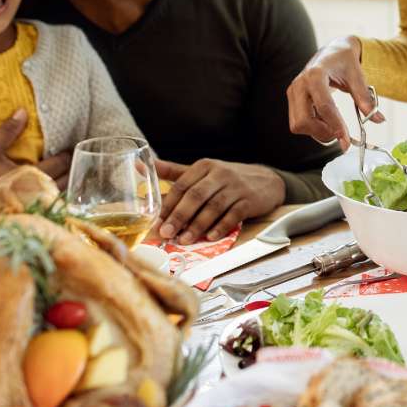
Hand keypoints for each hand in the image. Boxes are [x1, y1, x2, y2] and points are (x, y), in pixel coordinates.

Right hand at [0, 110, 71, 213]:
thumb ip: (6, 132)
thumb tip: (22, 112)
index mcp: (32, 174)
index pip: (60, 163)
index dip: (67, 155)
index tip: (69, 148)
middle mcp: (39, 191)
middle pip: (66, 179)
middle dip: (71, 168)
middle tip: (73, 159)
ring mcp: (36, 205)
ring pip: (62, 193)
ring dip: (67, 182)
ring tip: (67, 173)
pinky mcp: (31, 214)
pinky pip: (52, 205)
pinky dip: (57, 196)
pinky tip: (54, 190)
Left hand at [153, 159, 285, 244]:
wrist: (266, 180)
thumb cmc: (227, 179)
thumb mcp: (202, 171)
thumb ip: (172, 172)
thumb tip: (140, 166)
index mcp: (204, 166)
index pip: (182, 185)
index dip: (167, 205)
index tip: (156, 222)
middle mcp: (219, 173)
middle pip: (195, 196)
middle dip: (179, 217)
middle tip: (166, 233)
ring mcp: (235, 187)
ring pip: (213, 207)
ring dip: (197, 226)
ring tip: (184, 240)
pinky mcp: (249, 200)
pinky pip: (233, 215)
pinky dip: (220, 227)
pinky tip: (210, 237)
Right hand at [285, 35, 382, 149]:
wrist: (331, 52)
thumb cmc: (344, 61)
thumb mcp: (357, 75)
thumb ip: (365, 97)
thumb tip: (379, 119)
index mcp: (315, 75)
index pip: (324, 106)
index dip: (335, 126)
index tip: (346, 142)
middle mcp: (299, 84)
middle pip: (304, 121)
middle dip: (323, 132)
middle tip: (341, 134)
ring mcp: (293, 93)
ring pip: (298, 125)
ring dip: (317, 132)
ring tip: (334, 125)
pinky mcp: (293, 100)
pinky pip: (299, 123)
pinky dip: (313, 128)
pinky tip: (326, 120)